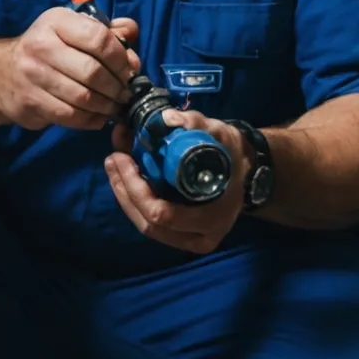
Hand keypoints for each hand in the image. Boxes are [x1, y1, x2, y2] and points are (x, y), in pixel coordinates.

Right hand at [0, 10, 139, 130]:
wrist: (1, 74)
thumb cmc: (49, 49)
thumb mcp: (75, 30)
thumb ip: (108, 32)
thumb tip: (131, 41)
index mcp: (57, 21)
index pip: (98, 38)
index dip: (121, 58)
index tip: (130, 70)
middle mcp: (42, 45)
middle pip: (92, 71)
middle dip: (116, 86)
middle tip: (125, 93)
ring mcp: (33, 75)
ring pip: (83, 97)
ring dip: (106, 106)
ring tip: (115, 106)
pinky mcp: (30, 101)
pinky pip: (70, 116)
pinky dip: (91, 120)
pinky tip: (98, 117)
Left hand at [104, 109, 249, 254]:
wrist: (246, 172)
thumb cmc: (233, 155)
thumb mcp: (222, 135)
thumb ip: (198, 126)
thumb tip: (167, 118)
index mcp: (212, 218)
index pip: (163, 214)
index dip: (137, 188)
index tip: (124, 157)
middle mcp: (199, 238)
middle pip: (148, 224)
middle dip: (124, 190)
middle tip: (113, 158)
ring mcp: (188, 240)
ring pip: (145, 225)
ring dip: (124, 194)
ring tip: (113, 165)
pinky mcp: (178, 235)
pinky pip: (149, 221)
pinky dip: (133, 199)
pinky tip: (123, 177)